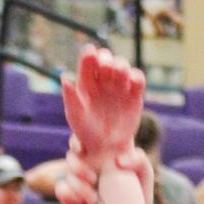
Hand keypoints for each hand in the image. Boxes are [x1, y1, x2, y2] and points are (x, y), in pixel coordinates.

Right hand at [55, 139, 154, 203]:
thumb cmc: (138, 196)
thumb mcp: (144, 175)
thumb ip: (139, 160)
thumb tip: (118, 161)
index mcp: (101, 154)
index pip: (82, 139)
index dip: (78, 141)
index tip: (82, 150)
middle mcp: (87, 166)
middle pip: (71, 155)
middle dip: (79, 166)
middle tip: (94, 178)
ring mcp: (78, 183)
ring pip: (68, 175)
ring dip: (80, 186)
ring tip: (95, 199)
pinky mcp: (71, 199)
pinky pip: (62, 190)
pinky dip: (72, 195)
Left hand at [61, 45, 144, 165]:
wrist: (107, 148)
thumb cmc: (87, 132)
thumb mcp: (76, 116)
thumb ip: (70, 97)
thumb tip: (65, 77)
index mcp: (87, 80)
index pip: (88, 58)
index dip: (90, 54)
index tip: (91, 56)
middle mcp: (103, 79)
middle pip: (106, 58)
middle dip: (106, 59)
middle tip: (106, 69)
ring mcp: (119, 85)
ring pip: (122, 65)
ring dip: (121, 66)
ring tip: (119, 76)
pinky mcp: (134, 93)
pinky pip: (138, 78)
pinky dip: (136, 77)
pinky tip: (132, 83)